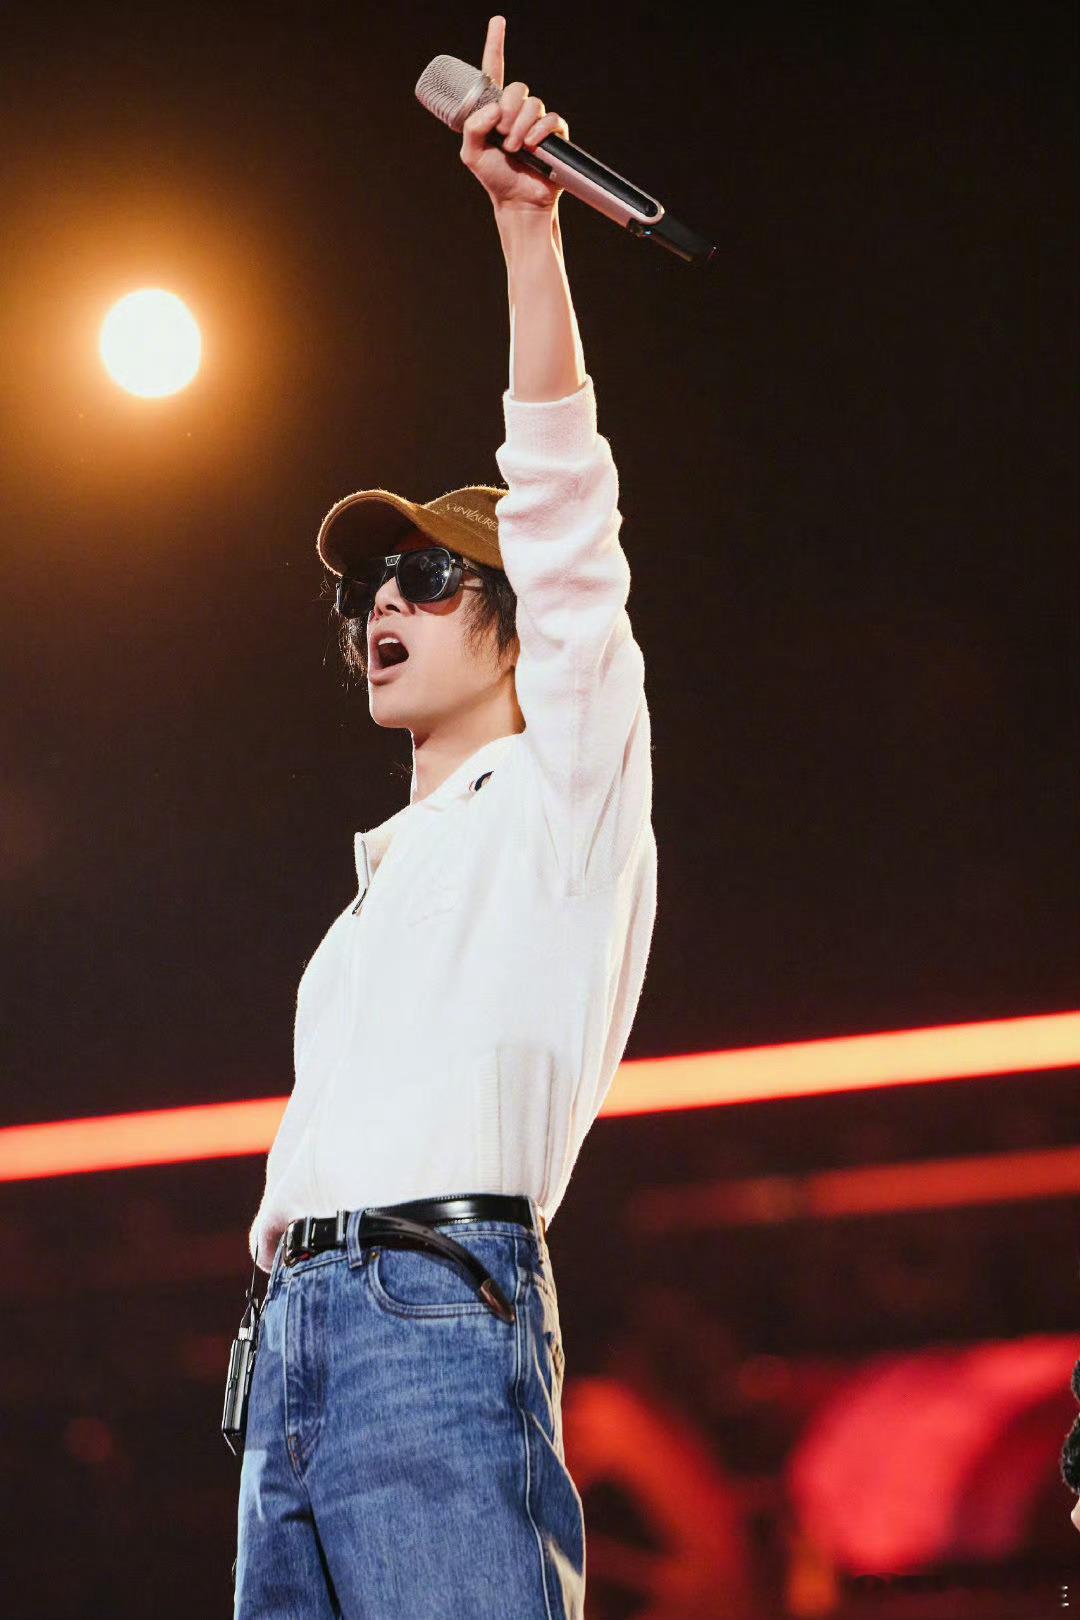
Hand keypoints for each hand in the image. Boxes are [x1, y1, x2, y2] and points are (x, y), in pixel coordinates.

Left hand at [460, 15, 569, 214]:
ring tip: (515, 148)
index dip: (496, 44)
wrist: (518, 201)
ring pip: (533, 105)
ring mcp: (537, 122)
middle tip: (502, 137)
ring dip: (521, 127)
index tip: (497, 22)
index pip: (495, 70)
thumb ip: (473, 127)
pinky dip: (539, 132)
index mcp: (496, 110)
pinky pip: (550, 120)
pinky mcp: (554, 134)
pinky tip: (532, 147)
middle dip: (508, 111)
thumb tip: (494, 108)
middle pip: (517, 88)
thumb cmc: (494, 178)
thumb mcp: (471, 154)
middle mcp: (517, 111)